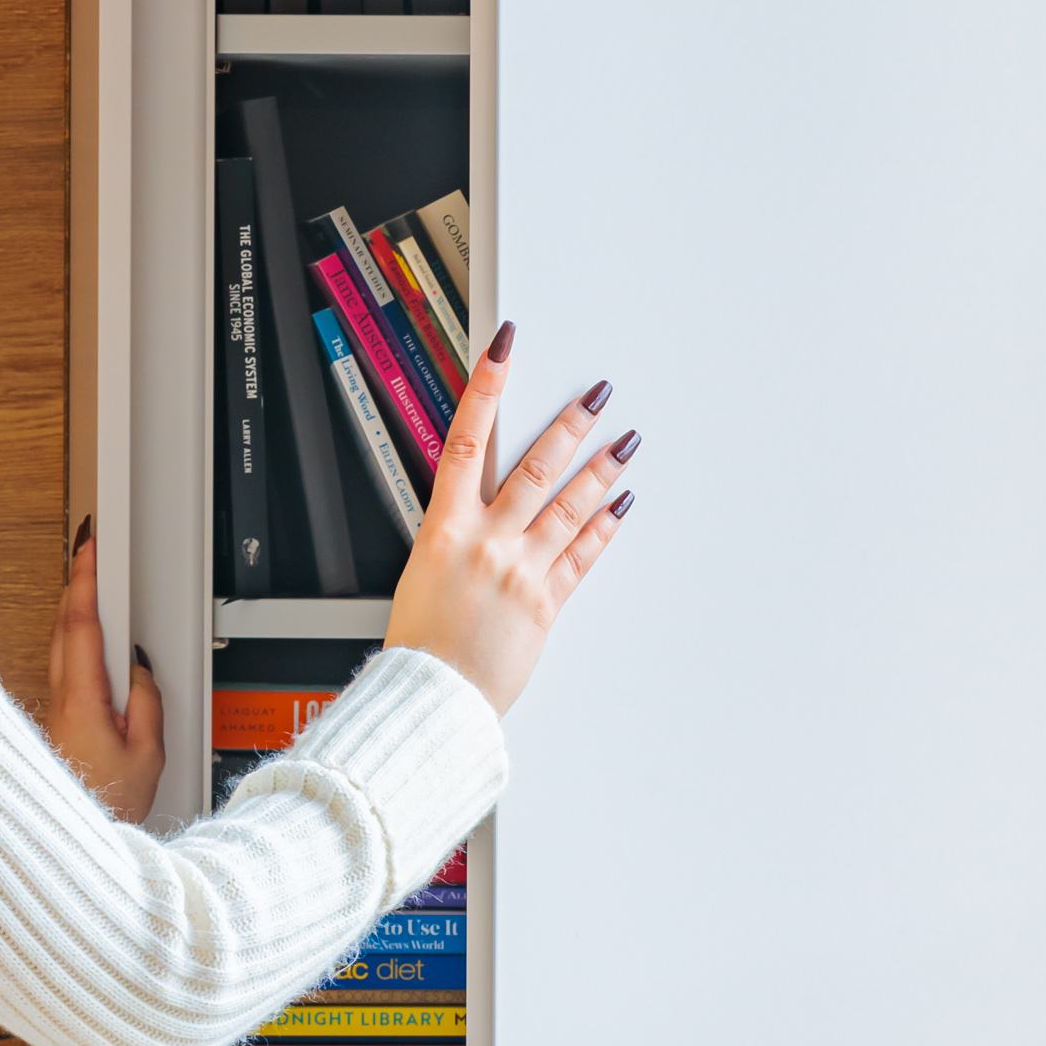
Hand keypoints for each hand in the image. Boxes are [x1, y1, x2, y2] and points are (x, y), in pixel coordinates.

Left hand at [47, 523, 164, 822]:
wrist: (66, 847)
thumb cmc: (106, 807)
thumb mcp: (147, 755)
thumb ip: (146, 701)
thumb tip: (141, 667)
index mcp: (81, 698)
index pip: (82, 623)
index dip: (86, 578)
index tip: (91, 546)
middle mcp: (59, 698)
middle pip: (64, 625)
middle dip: (77, 582)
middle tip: (91, 549)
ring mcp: (53, 708)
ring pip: (60, 643)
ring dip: (74, 609)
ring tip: (91, 581)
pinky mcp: (55, 720)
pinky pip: (62, 666)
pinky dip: (73, 639)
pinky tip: (85, 636)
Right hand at [383, 328, 634, 716]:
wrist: (434, 695)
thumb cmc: (420, 643)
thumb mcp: (421, 573)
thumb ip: (454, 538)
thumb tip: (473, 516)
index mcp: (444, 528)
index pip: (468, 440)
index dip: (486, 388)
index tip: (503, 350)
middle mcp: (487, 541)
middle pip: (536, 467)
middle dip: (570, 424)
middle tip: (596, 394)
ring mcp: (522, 569)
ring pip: (569, 505)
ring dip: (602, 470)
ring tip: (625, 442)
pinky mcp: (547, 601)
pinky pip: (583, 556)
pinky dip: (604, 527)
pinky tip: (621, 506)